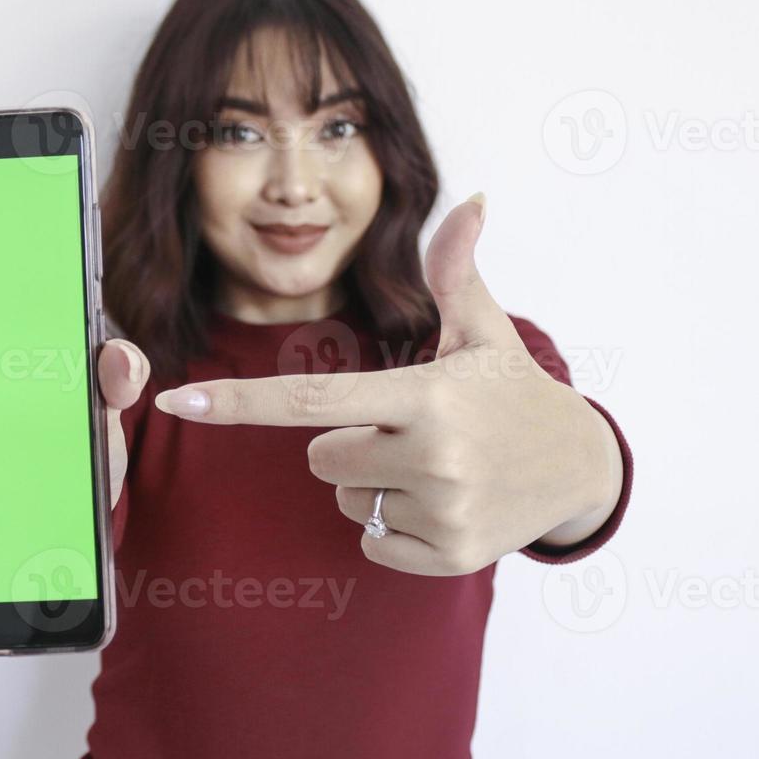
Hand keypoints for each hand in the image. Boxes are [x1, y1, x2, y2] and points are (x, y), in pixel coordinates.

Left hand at [152, 194, 621, 575]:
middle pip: (321, 458)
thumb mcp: (485, 331)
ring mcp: (443, 510)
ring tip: (437, 467)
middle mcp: (432, 454)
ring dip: (374, 486)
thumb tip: (472, 200)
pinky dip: (396, 529)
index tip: (177, 400)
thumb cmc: (514, 393)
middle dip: (348, 444)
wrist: (580, 467)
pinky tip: (445, 504)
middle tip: (410, 431)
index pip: (310, 400)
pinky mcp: (450, 557)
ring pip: (347, 501)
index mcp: (425, 394)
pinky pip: (373, 543)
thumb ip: (457, 271)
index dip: (238, 402)